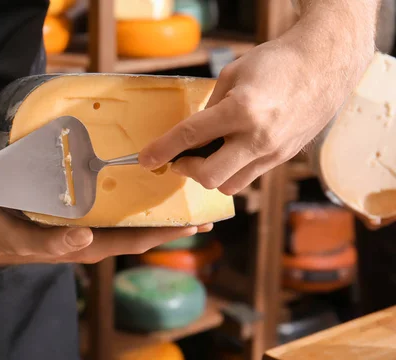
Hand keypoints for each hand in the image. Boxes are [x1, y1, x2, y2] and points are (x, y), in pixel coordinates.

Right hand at [0, 208, 211, 264]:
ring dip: (162, 210)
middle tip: (208, 211)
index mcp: (93, 245)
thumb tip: (86, 237)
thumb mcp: (29, 241)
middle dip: (176, 223)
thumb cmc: (12, 238)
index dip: (168, 233)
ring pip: (135, 219)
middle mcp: (100, 237)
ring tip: (187, 195)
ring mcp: (94, 226)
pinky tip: (146, 183)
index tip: (197, 223)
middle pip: (145, 231)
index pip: (138, 240)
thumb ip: (54, 243)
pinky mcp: (86, 214)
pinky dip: (138, 198)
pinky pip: (119, 208)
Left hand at [138, 21, 373, 195]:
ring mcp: (273, 152)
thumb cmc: (275, 63)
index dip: (163, 149)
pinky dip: (231, 171)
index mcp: (241, 110)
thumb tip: (192, 135)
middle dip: (187, 170)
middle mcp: (257, 138)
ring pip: (228, 185)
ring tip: (208, 154)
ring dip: (210, 174)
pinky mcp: (283, 159)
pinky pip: (248, 178)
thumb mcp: (232, 75)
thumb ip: (210, 108)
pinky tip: (230, 153)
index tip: (145, 159)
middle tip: (181, 158)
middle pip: (208, 176)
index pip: (191, 137)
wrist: (325, 65)